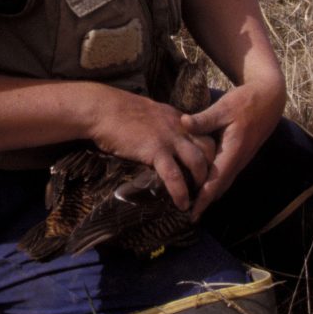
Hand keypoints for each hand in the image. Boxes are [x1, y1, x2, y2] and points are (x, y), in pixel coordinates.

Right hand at [83, 87, 214, 210]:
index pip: (204, 134)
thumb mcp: (149, 113)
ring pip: (197, 162)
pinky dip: (181, 192)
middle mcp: (179, 127)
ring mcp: (169, 139)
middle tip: (206, 186)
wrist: (102, 109)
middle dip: (211, 169)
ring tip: (197, 199)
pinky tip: (182, 204)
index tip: (206, 169)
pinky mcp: (155, 151)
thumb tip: (161, 137)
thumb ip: (161, 124)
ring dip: (201, 183)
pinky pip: (174, 175)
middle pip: (208, 148)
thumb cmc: (118, 111)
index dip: (208, 153)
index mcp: (177, 118)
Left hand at [185, 77, 282, 217]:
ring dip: (208, 195)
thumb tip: (182, 123)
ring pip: (223, 183)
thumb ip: (204, 119)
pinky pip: (225, 175)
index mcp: (233, 151)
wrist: (269, 100)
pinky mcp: (239, 156)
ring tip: (190, 205)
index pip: (215, 182)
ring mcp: (240, 160)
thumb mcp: (224, 107)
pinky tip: (200, 184)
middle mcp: (238, 161)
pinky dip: (213, 184)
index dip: (203, 200)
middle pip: (219, 188)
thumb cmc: (245, 102)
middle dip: (204, 203)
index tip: (191, 214)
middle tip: (184, 216)